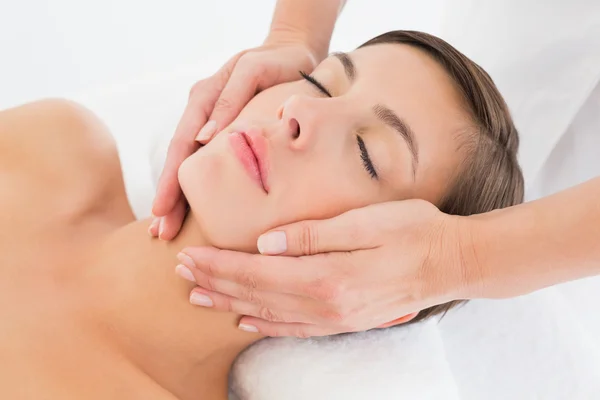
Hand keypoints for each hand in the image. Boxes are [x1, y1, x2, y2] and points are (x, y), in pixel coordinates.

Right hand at [150, 38, 319, 239]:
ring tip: (167, 228)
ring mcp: (211, 123)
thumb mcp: (253, 71)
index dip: (171, 179)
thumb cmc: (278, 63)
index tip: (162, 209)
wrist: (297, 56)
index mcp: (203, 97)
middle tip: (161, 231)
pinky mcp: (227, 133)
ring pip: (191, 164)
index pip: (181, 144)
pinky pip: (209, 161)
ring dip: (179, 196)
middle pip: (179, 160)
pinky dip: (200, 185)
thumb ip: (229, 100)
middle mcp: (201, 112)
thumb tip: (204, 139)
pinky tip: (195, 208)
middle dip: (169, 197)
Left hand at [176, 200, 477, 336]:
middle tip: (180, 273)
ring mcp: (336, 318)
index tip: (188, 256)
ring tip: (198, 297)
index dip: (220, 265)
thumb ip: (312, 234)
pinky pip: (295, 328)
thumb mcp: (364, 221)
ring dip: (231, 304)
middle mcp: (327, 305)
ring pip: (269, 314)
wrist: (452, 262)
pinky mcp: (345, 321)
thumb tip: (265, 243)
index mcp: (328, 276)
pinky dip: (266, 325)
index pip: (258, 272)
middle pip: (257, 295)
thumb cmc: (412, 231)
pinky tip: (246, 322)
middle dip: (215, 283)